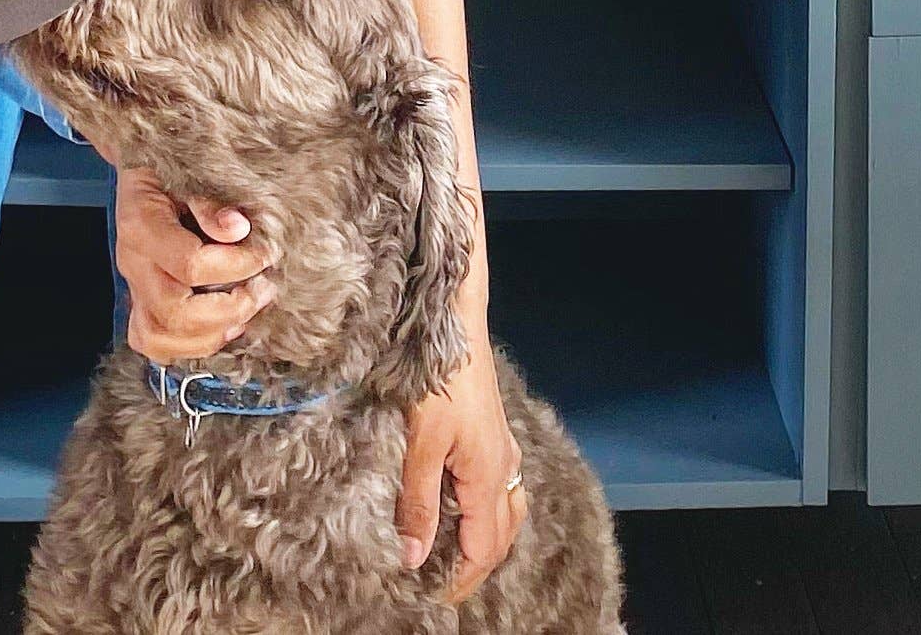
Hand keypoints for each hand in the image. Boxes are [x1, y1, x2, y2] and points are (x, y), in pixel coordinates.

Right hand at [113, 166, 275, 363]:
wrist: (144, 164)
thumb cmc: (171, 164)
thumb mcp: (191, 168)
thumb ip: (211, 200)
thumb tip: (237, 230)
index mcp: (140, 223)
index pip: (189, 265)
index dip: (236, 265)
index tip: (267, 253)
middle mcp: (131, 261)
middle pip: (175, 312)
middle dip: (229, 308)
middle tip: (263, 289)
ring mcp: (132, 286)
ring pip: (161, 338)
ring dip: (212, 333)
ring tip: (247, 311)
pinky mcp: (139, 302)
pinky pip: (153, 343)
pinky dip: (188, 345)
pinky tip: (221, 327)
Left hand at [396, 341, 524, 598]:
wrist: (456, 323)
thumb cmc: (439, 378)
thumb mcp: (421, 443)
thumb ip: (418, 502)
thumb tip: (413, 556)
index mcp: (489, 477)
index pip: (482, 550)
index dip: (460, 579)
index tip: (433, 598)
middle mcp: (504, 467)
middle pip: (499, 536)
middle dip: (475, 567)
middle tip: (443, 585)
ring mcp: (503, 447)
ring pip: (507, 512)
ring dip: (486, 540)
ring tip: (457, 555)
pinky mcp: (495, 432)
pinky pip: (503, 487)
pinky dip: (488, 511)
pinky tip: (466, 506)